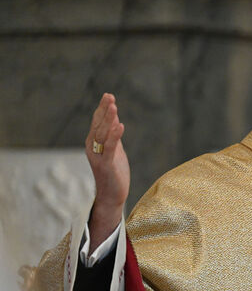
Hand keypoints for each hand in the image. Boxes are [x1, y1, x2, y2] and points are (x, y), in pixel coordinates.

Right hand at [85, 93, 130, 245]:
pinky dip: (114, 136)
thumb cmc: (114, 172)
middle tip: (109, 96)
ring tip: (114, 107)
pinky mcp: (106, 165)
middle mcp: (92, 147)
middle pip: (98, 125)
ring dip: (108, 120)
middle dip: (104, 110)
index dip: (102, 109)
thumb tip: (115, 120)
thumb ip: (113, 136)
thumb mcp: (114, 150)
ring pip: (102, 134)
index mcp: (94, 143)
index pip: (97, 122)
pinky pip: (110, 148)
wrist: (112, 195)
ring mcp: (98, 156)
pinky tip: (120, 126)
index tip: (108, 95)